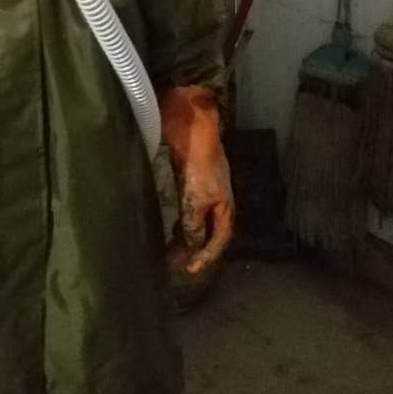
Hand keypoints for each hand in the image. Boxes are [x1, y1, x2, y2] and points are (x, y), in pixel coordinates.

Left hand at [159, 85, 234, 275]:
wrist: (191, 123)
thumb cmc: (198, 160)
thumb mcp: (196, 196)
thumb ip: (194, 223)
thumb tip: (191, 245)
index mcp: (225, 205)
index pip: (220, 239)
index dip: (207, 256)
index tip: (190, 270)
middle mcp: (216, 200)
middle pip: (208, 232)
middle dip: (193, 249)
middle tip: (174, 262)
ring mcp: (203, 189)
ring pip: (196, 221)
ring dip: (184, 236)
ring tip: (168, 249)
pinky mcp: (188, 179)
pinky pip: (186, 208)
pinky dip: (179, 220)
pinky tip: (168, 224)